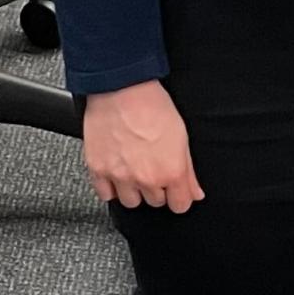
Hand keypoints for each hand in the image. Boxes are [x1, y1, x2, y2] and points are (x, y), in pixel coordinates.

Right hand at [82, 82, 203, 212]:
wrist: (121, 89)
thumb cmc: (152, 106)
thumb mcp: (181, 137)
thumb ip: (188, 171)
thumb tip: (195, 192)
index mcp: (170, 172)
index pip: (180, 205)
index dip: (180, 196)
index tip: (176, 189)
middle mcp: (145, 179)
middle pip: (156, 202)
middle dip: (157, 188)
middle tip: (153, 167)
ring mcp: (120, 177)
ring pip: (131, 202)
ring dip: (134, 190)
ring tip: (134, 169)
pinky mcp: (98, 170)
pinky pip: (106, 194)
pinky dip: (111, 187)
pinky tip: (117, 171)